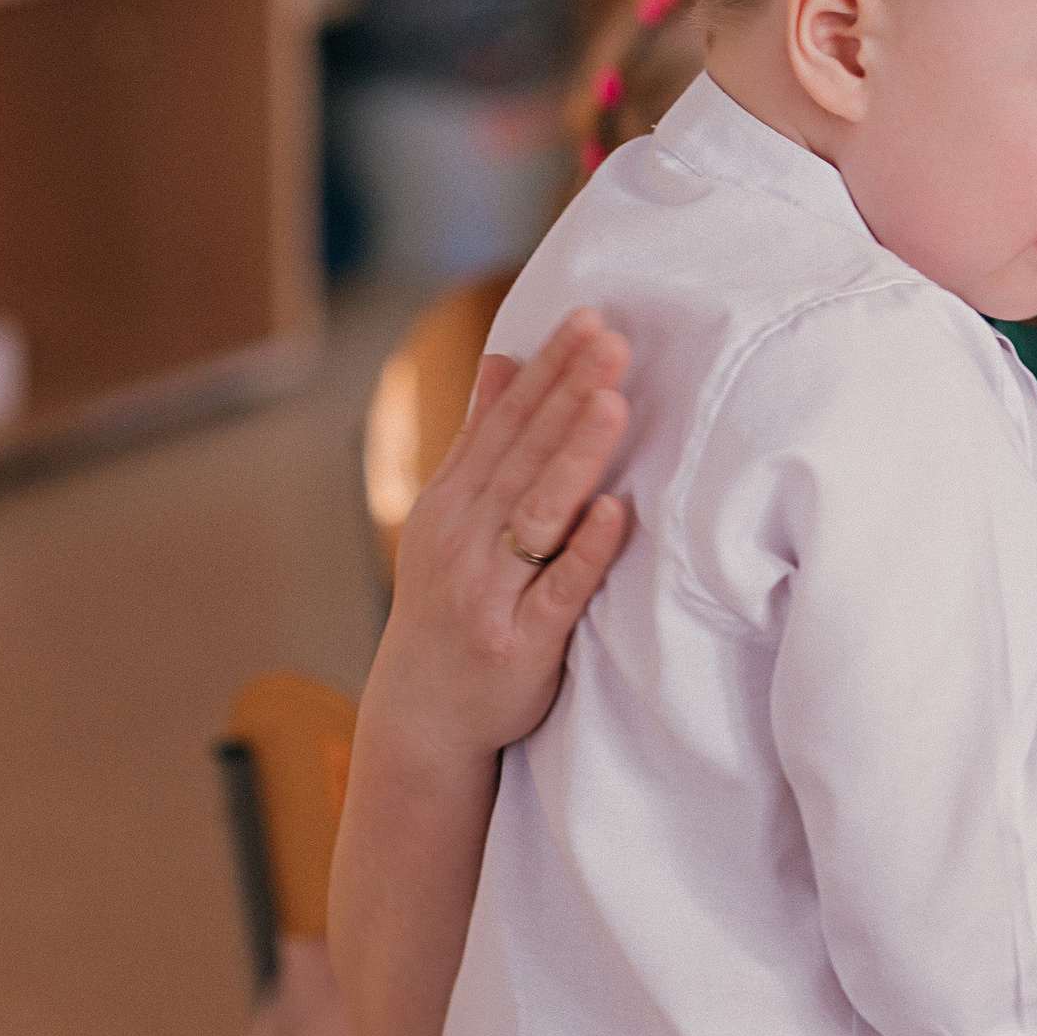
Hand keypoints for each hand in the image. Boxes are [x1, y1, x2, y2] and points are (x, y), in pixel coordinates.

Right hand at [362, 309, 631, 770]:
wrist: (423, 717)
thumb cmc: (452, 603)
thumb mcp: (451, 516)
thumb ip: (481, 440)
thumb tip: (504, 359)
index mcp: (452, 502)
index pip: (506, 421)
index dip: (548, 369)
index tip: (589, 319)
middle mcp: (465, 539)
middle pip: (525, 455)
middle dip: (569, 393)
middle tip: (612, 339)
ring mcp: (491, 591)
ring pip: (539, 513)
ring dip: (575, 456)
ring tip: (612, 401)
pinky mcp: (521, 642)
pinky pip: (557, 590)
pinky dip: (584, 551)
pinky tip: (613, 510)